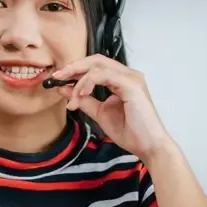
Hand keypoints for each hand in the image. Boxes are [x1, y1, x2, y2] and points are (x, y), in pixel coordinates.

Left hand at [52, 54, 172, 160]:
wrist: (148, 146)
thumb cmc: (131, 132)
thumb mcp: (100, 113)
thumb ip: (84, 100)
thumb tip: (64, 89)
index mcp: (122, 80)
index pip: (95, 66)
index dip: (75, 69)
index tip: (58, 79)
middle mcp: (128, 75)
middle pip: (96, 60)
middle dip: (73, 67)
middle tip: (57, 77)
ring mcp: (131, 78)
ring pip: (98, 66)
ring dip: (79, 79)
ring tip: (71, 96)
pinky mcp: (132, 85)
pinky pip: (103, 75)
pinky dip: (88, 83)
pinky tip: (81, 94)